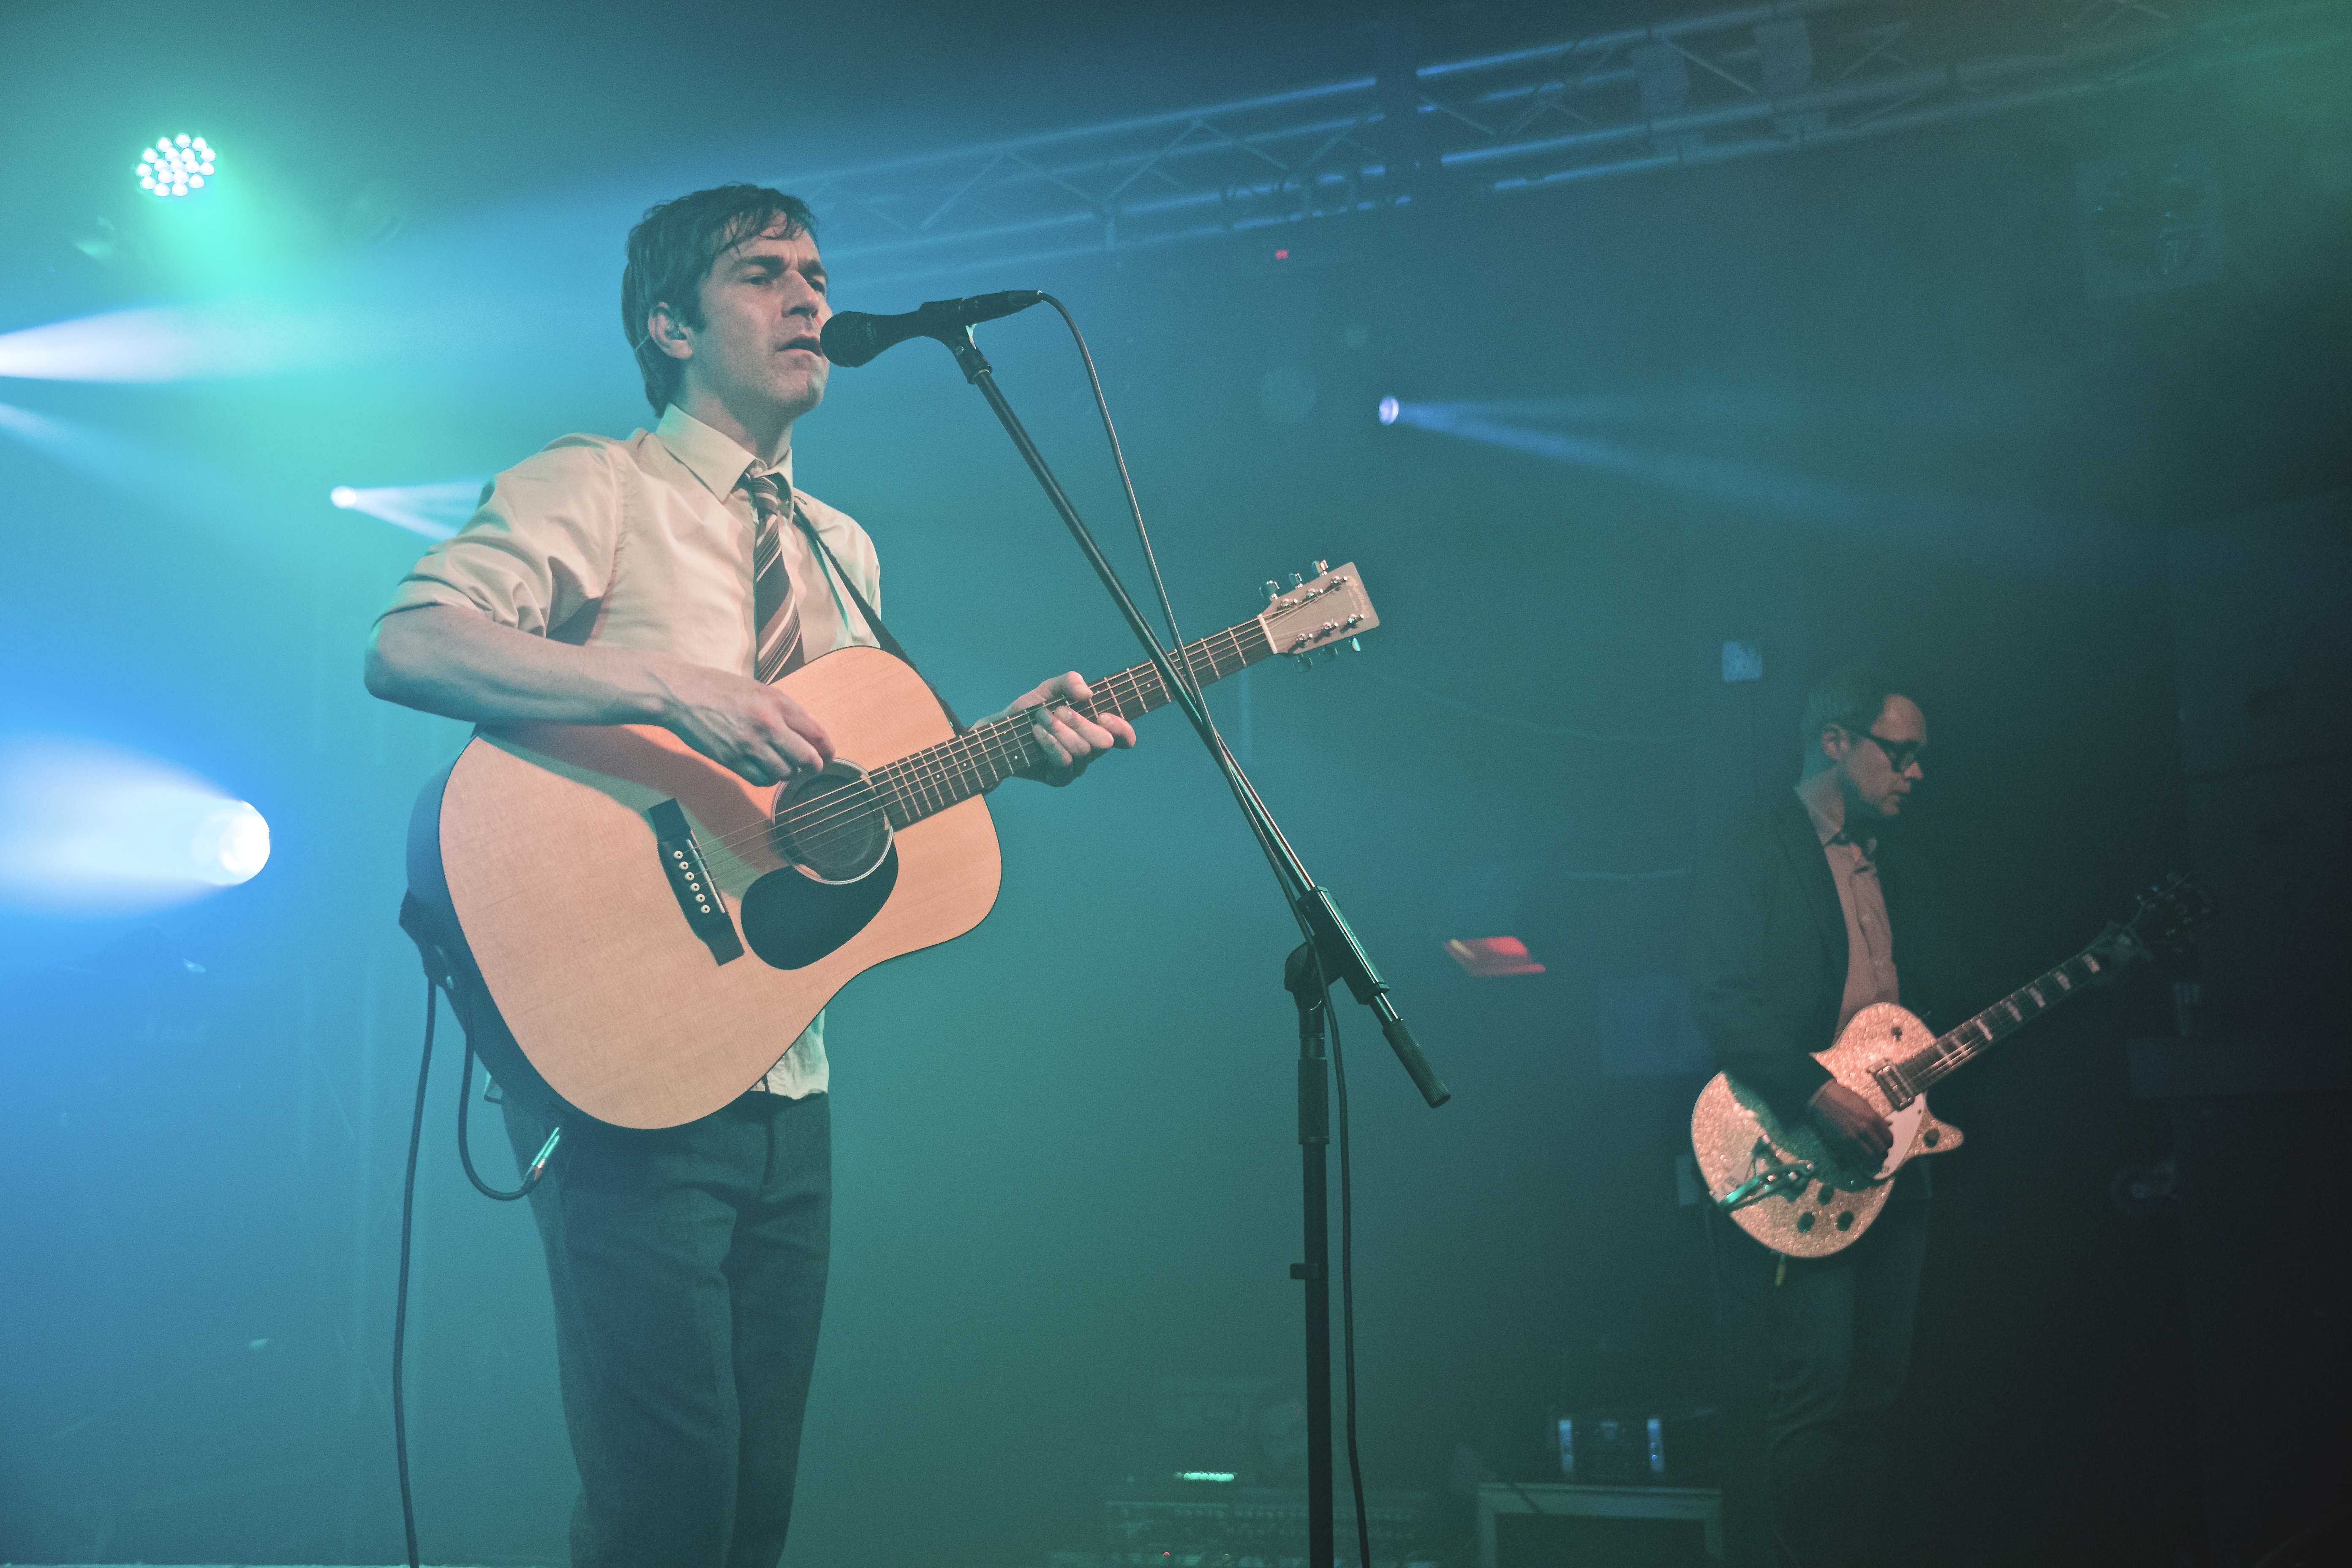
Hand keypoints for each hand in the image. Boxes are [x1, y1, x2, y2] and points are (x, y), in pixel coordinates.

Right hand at [656, 659, 833, 786]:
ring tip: (783, 766)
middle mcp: (768, 723)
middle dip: (813, 766)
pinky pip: (761, 779)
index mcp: (778, 702)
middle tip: (811, 768)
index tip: (829, 756)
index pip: (817, 733)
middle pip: (806, 758)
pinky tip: (764, 770)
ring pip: (785, 773)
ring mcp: (750, 744)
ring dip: (788, 773)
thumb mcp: (758, 689)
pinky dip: (768, 778)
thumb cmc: (719, 688)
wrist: (681, 694)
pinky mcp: (732, 759)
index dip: (828, 750)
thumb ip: (784, 709)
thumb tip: (807, 734)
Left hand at [1002, 671, 1135, 785]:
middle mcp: (1090, 751)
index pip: (1123, 737)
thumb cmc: (1030, 711)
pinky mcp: (1059, 779)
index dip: (1121, 728)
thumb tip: (1087, 694)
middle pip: (1103, 742)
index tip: (1102, 715)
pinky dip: (1050, 744)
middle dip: (1080, 722)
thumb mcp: (1048, 688)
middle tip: (1058, 710)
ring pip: (1082, 751)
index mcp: (1095, 730)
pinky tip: (1037, 732)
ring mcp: (1076, 767)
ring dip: (1060, 730)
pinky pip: (1064, 763)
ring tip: (1041, 718)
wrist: (1002, 731)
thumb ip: (1069, 682)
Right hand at [1808, 1081, 1892, 1168]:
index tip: (1885, 1144)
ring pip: (1870, 1157)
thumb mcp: (1864, 1104)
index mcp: (1873, 1118)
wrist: (1823, 1098)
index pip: (1888, 1138)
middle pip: (1881, 1150)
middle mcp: (1865, 1130)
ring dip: (1872, 1160)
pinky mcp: (1841, 1143)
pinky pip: (1854, 1158)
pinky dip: (1858, 1160)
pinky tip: (1858, 1157)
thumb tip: (1889, 1124)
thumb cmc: (1843, 1097)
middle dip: (1882, 1154)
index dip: (1889, 1143)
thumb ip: (1877, 1116)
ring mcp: (1852, 1138)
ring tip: (1871, 1159)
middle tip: (1879, 1154)